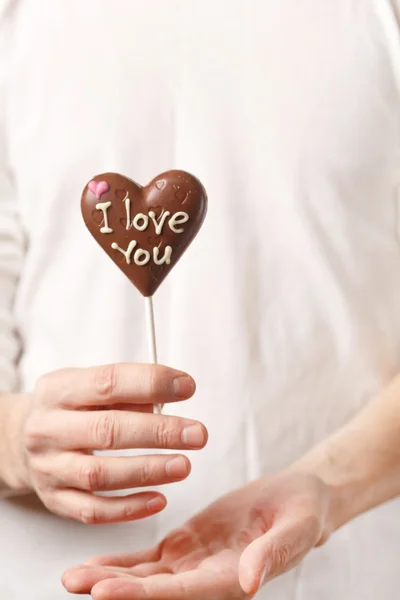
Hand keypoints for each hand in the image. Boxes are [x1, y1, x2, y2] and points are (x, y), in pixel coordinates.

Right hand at [18, 363, 206, 522]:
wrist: (21, 439)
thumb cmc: (70, 408)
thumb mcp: (86, 385)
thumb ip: (125, 391)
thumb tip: (168, 399)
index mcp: (57, 390)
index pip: (107, 382)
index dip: (150, 383)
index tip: (187, 388)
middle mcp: (48, 428)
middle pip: (107, 430)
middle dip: (159, 432)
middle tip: (197, 434)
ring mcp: (49, 467)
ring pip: (100, 475)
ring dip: (148, 471)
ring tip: (184, 466)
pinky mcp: (55, 499)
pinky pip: (93, 511)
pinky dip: (129, 508)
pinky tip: (159, 498)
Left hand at [62, 471, 334, 598]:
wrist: (297, 500)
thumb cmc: (302, 515)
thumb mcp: (296, 529)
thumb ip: (272, 553)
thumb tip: (248, 581)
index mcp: (231, 579)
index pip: (182, 593)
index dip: (143, 595)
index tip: (106, 593)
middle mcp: (205, 579)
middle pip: (153, 589)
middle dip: (114, 589)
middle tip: (75, 584)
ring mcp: (192, 563)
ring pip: (144, 576)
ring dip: (109, 577)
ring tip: (71, 577)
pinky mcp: (185, 545)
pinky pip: (148, 558)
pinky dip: (121, 562)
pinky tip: (95, 564)